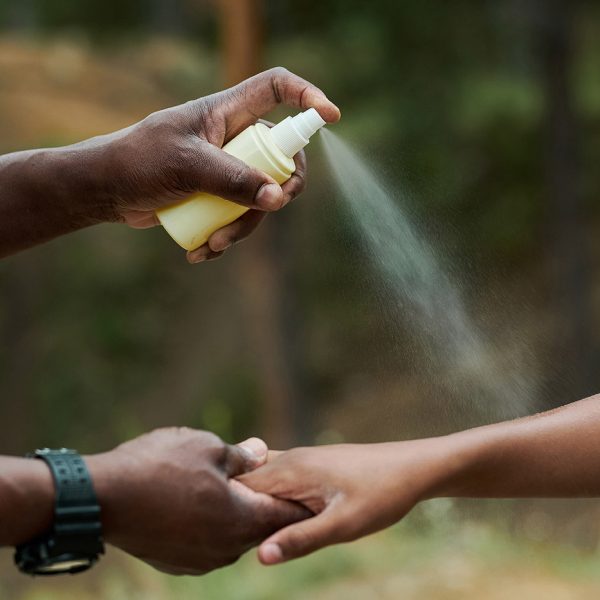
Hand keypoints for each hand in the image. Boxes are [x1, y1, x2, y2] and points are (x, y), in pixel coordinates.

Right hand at [85, 427, 309, 574]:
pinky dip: (213, 525)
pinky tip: (203, 505)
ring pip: (232, 535)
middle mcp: (226, 548)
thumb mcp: (206, 448)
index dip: (297, 498)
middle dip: (267, 506)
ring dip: (238, 515)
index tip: (309, 490)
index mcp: (241, 520)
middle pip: (259, 527)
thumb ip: (241, 456)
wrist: (103, 497)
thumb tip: (261, 452)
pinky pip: (208, 543)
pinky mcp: (177, 562)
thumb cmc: (160, 466)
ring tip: (236, 491)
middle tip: (275, 486)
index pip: (283, 514)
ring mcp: (200, 560)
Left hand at [103, 67, 339, 262]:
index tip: (331, 117)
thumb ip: (233, 179)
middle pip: (281, 158)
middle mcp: (234, 138)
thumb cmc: (138, 162)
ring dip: (243, 227)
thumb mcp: (187, 166)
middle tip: (266, 209)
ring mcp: (229, 169)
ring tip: (212, 245)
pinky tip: (201, 252)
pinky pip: (241, 217)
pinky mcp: (219, 196)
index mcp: (227, 112)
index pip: (275, 89)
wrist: (108, 190)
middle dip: (277, 191)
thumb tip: (278, 199)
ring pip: (262, 198)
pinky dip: (227, 238)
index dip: (306, 97)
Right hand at [238, 440, 451, 564]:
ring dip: (255, 503)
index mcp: (291, 470)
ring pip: (262, 479)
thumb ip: (300, 539)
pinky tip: (280, 518)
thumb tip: (260, 556)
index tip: (222, 537)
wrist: (413, 467)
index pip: (239, 486)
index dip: (227, 511)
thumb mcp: (343, 525)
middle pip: (246, 482)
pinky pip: (279, 478)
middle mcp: (290, 458)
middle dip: (237, 508)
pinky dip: (271, 496)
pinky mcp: (312, 463)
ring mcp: (301, 458)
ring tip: (254, 533)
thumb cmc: (382, 495)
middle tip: (232, 542)